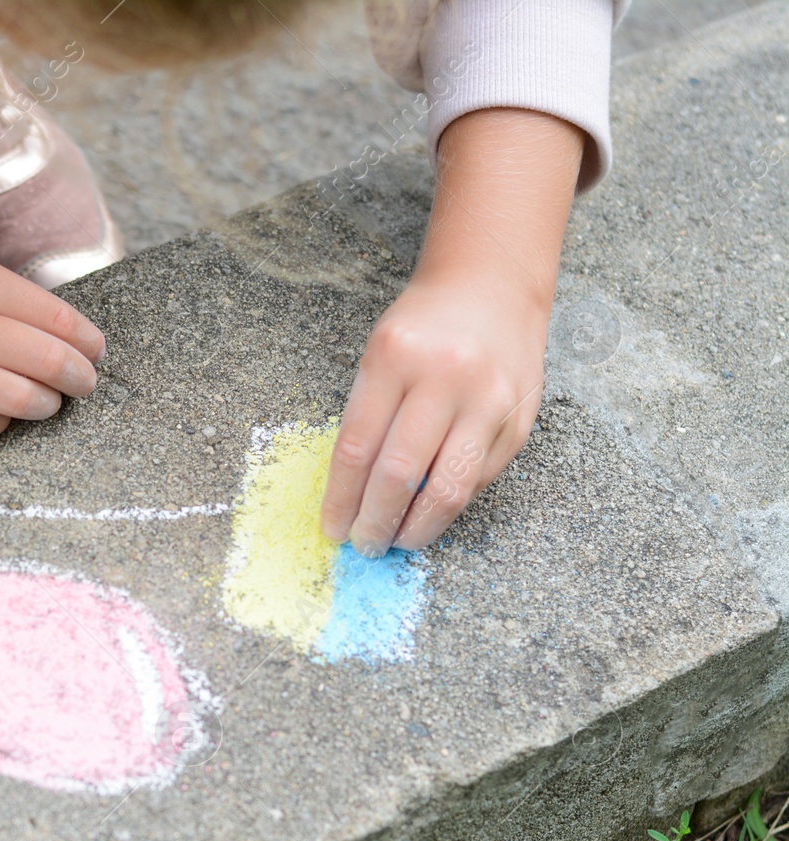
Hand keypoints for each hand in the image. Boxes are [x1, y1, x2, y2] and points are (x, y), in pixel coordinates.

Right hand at [0, 230, 104, 439]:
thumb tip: (38, 308)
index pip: (56, 316)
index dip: (88, 342)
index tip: (96, 353)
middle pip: (48, 361)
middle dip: (80, 379)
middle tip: (85, 385)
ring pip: (20, 400)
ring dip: (46, 406)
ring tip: (48, 404)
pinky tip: (0, 416)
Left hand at [317, 106, 583, 554]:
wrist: (493, 286)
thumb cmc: (422, 327)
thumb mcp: (379, 355)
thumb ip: (367, 417)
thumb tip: (351, 495)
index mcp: (394, 357)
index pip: (358, 447)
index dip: (341, 498)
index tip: (331, 528)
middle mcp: (445, 377)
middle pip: (399, 473)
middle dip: (375, 521)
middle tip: (362, 544)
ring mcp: (489, 401)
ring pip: (448, 488)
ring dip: (417, 527)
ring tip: (396, 541)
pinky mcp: (519, 420)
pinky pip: (480, 479)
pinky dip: (451, 505)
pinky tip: (429, 514)